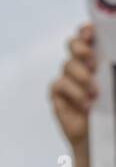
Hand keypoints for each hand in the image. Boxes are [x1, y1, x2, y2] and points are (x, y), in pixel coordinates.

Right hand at [51, 22, 98, 148]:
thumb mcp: (112, 83)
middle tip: (94, 63)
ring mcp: (66, 78)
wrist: (97, 135)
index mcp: (94, 57)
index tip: (91, 35)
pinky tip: (86, 104)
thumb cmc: (109, 107)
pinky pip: (60, 84)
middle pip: (72, 44)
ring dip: (82, 77)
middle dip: (81, 49)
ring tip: (95, 93)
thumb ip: (109, 69)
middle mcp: (79, 64)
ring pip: (67, 65)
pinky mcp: (57, 94)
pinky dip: (74, 93)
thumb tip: (106, 62)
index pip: (86, 35)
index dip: (85, 31)